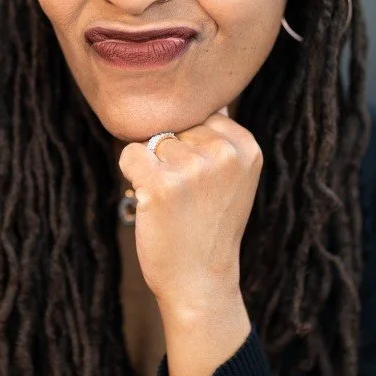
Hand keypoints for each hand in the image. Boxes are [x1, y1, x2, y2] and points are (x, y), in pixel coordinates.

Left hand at [118, 106, 262, 320]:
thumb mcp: (232, 176)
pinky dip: (132, 175)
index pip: (201, 114)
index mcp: (246, 146)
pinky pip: (130, 154)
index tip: (203, 182)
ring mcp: (193, 167)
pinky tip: (151, 201)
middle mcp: (224, 153)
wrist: (200, 281)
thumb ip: (219, 134)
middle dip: (172, 155)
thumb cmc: (208, 224)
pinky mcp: (161, 183)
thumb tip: (201, 93)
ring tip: (172, 201)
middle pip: (176, 126)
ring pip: (153, 140)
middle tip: (187, 196)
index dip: (191, 145)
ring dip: (152, 167)